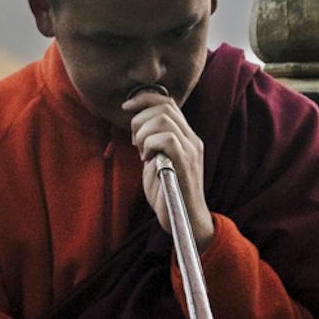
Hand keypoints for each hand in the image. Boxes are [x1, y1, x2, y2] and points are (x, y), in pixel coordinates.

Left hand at [120, 90, 206, 223]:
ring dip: (143, 133)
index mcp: (186, 136)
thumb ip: (152, 144)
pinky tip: (147, 159)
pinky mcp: (186, 162)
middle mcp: (192, 139)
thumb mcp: (157, 162)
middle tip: (134, 141)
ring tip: (141, 152)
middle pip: (165, 106)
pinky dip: (149, 144)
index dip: (145, 98)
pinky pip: (166, 138)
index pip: (168, 103)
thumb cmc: (168, 194)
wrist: (185, 220)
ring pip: (163, 119)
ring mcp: (191, 150)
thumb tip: (137, 127)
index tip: (126, 107)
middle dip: (140, 118)